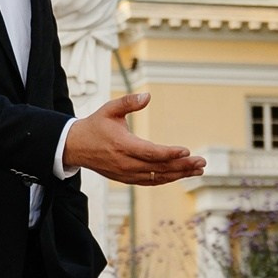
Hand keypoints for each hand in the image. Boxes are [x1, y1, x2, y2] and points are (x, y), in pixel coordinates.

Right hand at [63, 93, 206, 184]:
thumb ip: (128, 102)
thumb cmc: (95, 126)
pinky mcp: (126, 178)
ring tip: (198, 170)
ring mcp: (126, 174)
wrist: (75, 147)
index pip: (150, 153)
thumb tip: (147, 96)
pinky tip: (181, 174)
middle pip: (159, 168)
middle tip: (202, 162)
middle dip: (182, 166)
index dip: (169, 154)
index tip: (186, 151)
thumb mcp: (109, 109)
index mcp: (123, 146)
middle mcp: (126, 163)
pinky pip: (150, 181)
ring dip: (179, 174)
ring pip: (157, 178)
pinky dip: (167, 179)